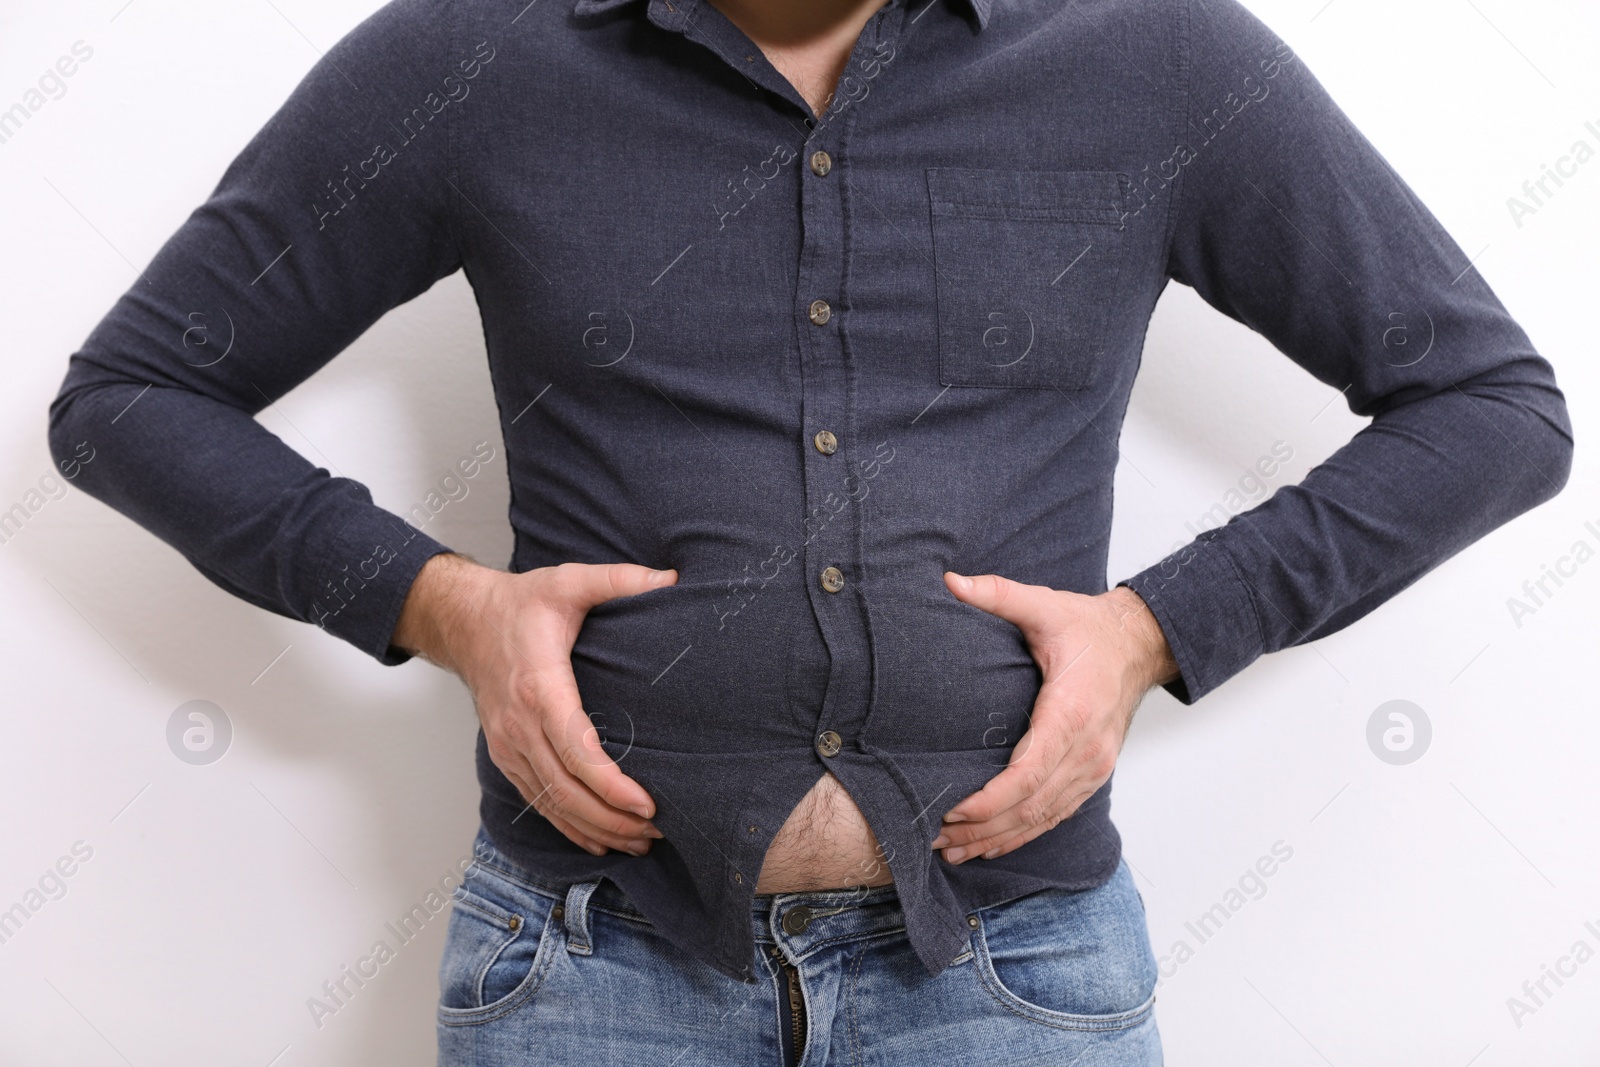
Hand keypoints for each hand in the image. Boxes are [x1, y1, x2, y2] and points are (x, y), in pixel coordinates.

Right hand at [392, 552, 676, 856]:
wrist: (464, 621)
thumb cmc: (521, 604)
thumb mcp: (569, 581)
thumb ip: (619, 579)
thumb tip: (672, 579)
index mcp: (539, 687)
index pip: (575, 750)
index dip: (610, 785)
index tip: (647, 804)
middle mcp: (519, 725)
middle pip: (566, 790)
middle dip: (612, 818)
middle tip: (657, 831)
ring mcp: (509, 745)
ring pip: (551, 804)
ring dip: (595, 829)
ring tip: (640, 842)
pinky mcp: (507, 755)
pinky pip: (538, 802)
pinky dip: (568, 826)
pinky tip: (599, 841)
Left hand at [930, 573, 1177, 863]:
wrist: (1139, 643)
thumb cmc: (1089, 628)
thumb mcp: (1044, 604)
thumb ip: (998, 594)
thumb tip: (951, 582)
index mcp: (1071, 713)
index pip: (1029, 774)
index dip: (990, 800)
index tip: (954, 810)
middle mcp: (1086, 750)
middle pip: (1031, 806)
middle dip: (983, 828)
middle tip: (937, 838)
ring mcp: (1093, 767)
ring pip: (1043, 818)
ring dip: (999, 838)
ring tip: (954, 850)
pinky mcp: (1092, 774)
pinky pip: (1057, 814)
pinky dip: (1024, 834)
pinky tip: (992, 845)